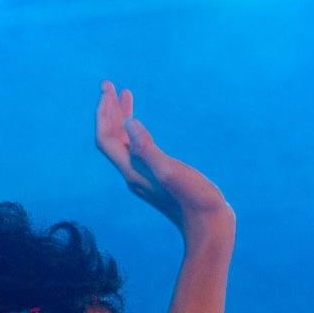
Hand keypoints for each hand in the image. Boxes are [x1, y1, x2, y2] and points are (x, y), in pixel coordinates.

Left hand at [94, 84, 231, 237]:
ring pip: (125, 142)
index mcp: (133, 171)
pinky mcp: (158, 178)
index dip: (103, 113)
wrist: (210, 229)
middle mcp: (134, 174)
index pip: (106, 138)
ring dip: (121, 117)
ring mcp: (145, 177)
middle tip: (107, 84)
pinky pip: (138, 148)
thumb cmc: (194, 201)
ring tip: (124, 93)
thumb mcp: (170, 171)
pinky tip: (140, 124)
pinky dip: (136, 130)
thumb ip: (147, 148)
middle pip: (111, 138)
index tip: (107, 89)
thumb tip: (128, 123)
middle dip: (108, 110)